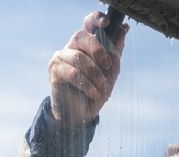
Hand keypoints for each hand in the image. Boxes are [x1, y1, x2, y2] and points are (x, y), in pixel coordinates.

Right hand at [48, 11, 128, 127]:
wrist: (81, 115)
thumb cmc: (95, 91)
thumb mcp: (110, 73)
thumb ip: (116, 52)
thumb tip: (123, 30)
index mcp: (86, 44)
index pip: (88, 23)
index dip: (96, 19)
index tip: (107, 22)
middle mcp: (72, 47)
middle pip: (81, 36)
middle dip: (98, 51)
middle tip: (107, 65)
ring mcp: (61, 57)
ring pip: (79, 58)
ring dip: (94, 74)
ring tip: (101, 87)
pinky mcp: (54, 70)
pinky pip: (72, 73)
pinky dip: (86, 84)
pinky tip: (93, 93)